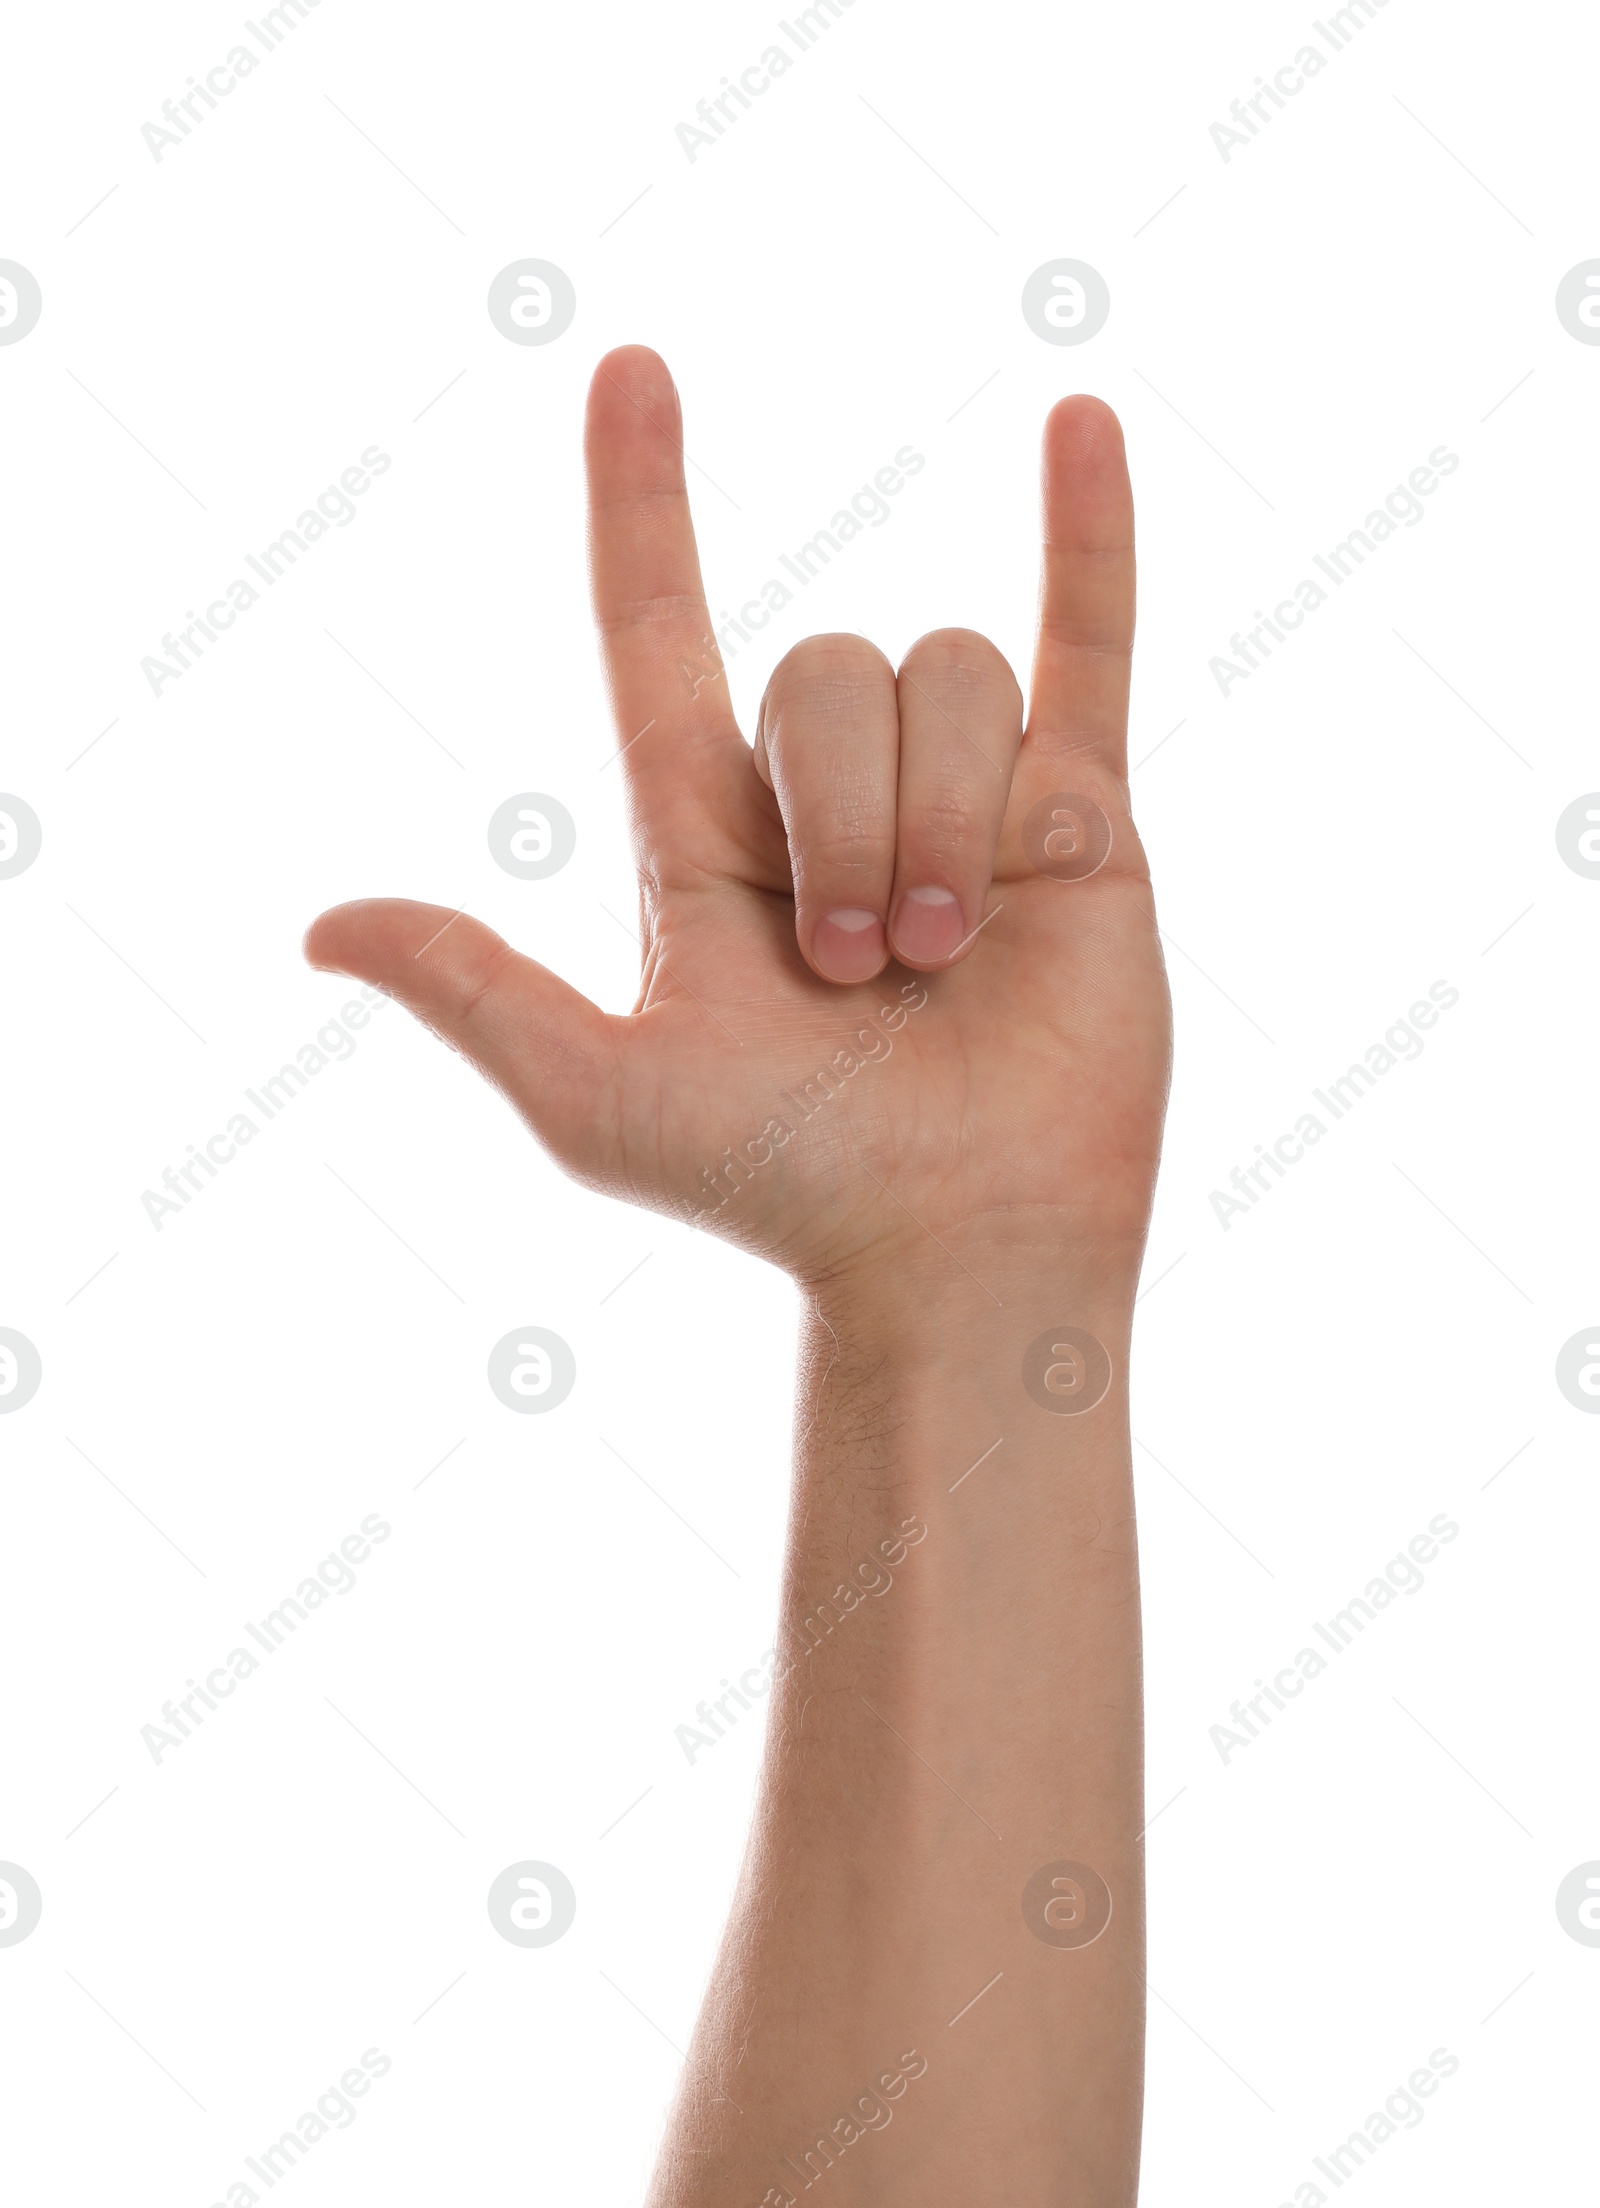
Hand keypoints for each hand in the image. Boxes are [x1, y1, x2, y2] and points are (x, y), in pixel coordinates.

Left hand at [305, 347, 1169, 1295]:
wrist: (960, 1251)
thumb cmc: (781, 1189)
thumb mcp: (602, 1095)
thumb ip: (476, 991)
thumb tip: (321, 927)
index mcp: (702, 833)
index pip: (657, 632)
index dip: (640, 504)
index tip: (626, 372)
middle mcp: (826, 795)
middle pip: (827, 669)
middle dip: (843, 815)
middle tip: (857, 969)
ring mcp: (957, 794)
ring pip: (947, 675)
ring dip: (940, 820)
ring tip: (945, 958)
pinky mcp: (1080, 816)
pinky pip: (1087, 643)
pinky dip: (1091, 533)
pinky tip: (1075, 417)